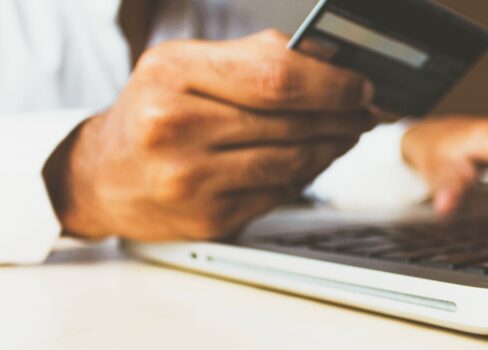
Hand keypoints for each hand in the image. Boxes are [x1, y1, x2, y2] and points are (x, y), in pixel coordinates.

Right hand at [43, 30, 374, 240]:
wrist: (103, 175)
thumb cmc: (152, 112)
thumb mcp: (187, 66)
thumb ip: (256, 57)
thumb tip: (332, 61)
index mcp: (173, 73)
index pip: (276, 76)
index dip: (332, 83)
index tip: (361, 85)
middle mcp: (175, 127)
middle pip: (291, 120)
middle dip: (343, 115)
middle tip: (365, 110)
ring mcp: (190, 179)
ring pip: (292, 161)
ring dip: (332, 147)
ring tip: (346, 133)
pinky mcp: (208, 218)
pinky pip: (279, 193)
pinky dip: (306, 175)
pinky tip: (313, 160)